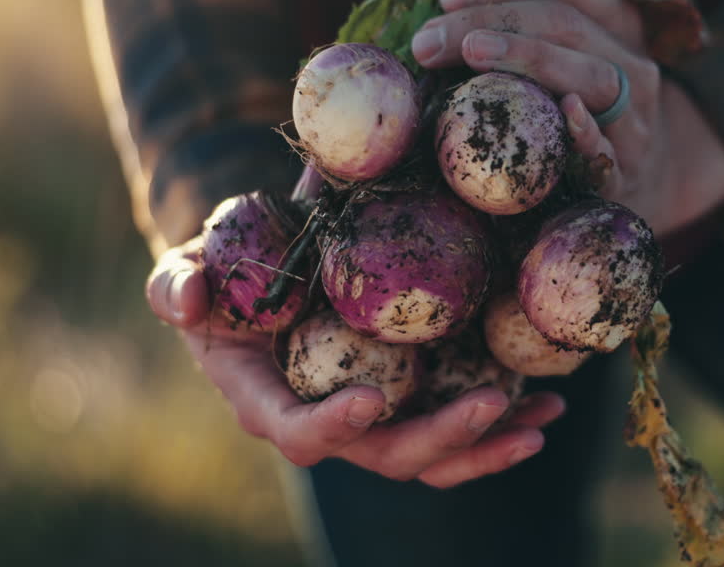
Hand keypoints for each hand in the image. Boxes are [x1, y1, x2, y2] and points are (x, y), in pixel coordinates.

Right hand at [145, 237, 564, 488]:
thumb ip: (177, 284)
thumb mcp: (188, 266)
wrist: (260, 276)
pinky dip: (500, 425)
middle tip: (493, 404)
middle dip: (440, 437)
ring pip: (430, 456)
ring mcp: (371, 416)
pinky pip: (453, 425)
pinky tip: (546, 407)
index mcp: (266, 399)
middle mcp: (324, 420)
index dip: (332, 425)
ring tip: (541, 422)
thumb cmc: (219, 272)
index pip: (298, 431)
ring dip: (487, 445)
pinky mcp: (408, 400)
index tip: (371, 401)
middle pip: (383, 454)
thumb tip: (186, 300)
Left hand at [412, 0, 723, 236]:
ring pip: (595, 75)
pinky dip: (585, 130)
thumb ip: (518, 31)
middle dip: (493, 21)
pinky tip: (560, 113)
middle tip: (432, 40)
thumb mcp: (563, 57)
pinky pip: (608, 147)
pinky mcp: (627, 169)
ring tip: (473, 56)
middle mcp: (633, 61)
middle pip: (568, 23)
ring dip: (530, 58)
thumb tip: (436, 23)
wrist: (632, 172)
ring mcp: (636, 116)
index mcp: (616, 20)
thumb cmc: (574, 105)